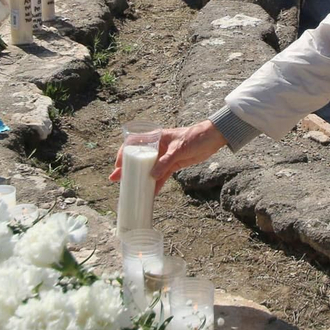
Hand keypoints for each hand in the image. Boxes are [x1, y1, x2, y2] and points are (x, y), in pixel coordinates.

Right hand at [109, 120, 226, 193]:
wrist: (212, 138)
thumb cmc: (194, 137)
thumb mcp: (178, 149)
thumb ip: (165, 162)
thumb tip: (151, 176)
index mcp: (155, 137)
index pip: (133, 143)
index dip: (123, 154)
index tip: (117, 166)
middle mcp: (157, 147)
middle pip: (139, 158)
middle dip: (128, 169)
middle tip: (117, 180)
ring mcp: (165, 156)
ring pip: (149, 169)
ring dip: (140, 178)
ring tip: (130, 189)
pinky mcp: (173, 164)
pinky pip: (161, 175)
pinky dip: (156, 184)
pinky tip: (150, 193)